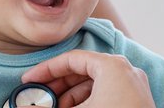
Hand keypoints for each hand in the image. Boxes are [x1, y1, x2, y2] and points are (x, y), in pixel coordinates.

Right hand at [21, 50, 155, 107]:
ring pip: (94, 85)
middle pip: (83, 71)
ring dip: (70, 97)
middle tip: (39, 98)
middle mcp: (125, 71)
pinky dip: (87, 103)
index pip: (71, 59)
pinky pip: (106, 95)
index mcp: (112, 66)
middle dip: (58, 86)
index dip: (46, 70)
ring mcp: (133, 87)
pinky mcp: (135, 102)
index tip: (28, 81)